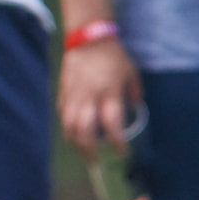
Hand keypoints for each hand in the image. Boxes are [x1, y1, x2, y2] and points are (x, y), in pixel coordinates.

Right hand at [59, 35, 141, 157]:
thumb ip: (134, 93)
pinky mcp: (62, 93)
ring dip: (76, 144)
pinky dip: (68, 130)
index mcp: (108, 91)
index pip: (111, 123)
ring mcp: (73, 96)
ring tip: (84, 153)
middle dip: (91, 149)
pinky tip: (74, 137)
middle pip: (85, 130)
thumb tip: (135, 109)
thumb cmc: (113, 56)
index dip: (117, 141)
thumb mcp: (131, 73)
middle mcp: (89, 96)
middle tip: (98, 160)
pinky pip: (62, 117)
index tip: (123, 151)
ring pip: (69, 126)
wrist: (87, 39)